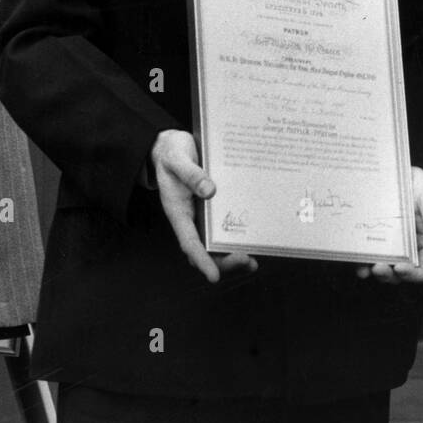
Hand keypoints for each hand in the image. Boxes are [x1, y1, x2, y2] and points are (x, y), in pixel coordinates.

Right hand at [151, 129, 257, 283]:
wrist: (169, 146)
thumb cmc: (171, 153)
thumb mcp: (177, 159)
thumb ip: (191, 174)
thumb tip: (210, 191)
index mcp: (178, 211)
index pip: (189, 243)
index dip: (202, 261)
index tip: (213, 276)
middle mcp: (190, 218)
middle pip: (204, 250)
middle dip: (224, 262)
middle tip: (246, 260)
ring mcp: (201, 215)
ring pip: (215, 244)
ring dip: (232, 255)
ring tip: (252, 262)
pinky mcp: (212, 206)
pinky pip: (223, 227)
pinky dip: (236, 236)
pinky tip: (253, 240)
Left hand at [356, 166, 422, 284]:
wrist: (398, 172)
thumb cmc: (418, 188)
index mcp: (422, 246)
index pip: (420, 271)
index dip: (412, 274)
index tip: (401, 268)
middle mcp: (404, 251)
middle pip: (397, 275)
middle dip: (388, 275)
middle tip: (379, 267)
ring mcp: (385, 247)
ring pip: (379, 269)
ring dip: (372, 272)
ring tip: (366, 267)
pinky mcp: (370, 239)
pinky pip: (363, 256)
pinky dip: (359, 262)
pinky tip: (356, 259)